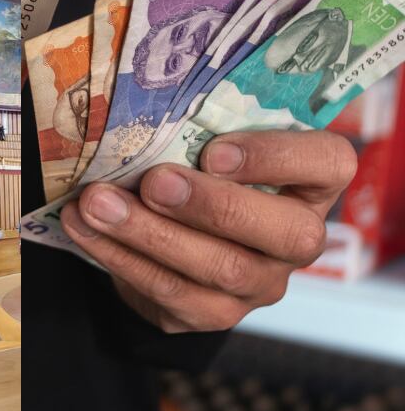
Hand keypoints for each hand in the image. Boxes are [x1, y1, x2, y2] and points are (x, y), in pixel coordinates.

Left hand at [60, 130, 356, 332]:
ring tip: (95, 204)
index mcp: (308, 182)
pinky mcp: (214, 313)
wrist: (170, 243)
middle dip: (211, 205)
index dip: (277, 158)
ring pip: (219, 268)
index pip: (327, 163)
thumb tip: (140, 97)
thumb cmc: (192, 171)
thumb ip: (194, 125)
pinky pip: (172, 292)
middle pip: (284, 232)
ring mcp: (260, 283)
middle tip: (152, 182)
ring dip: (149, 233)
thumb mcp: (201, 142)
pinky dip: (121, 257)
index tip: (214, 150)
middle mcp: (296, 238)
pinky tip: (83, 229)